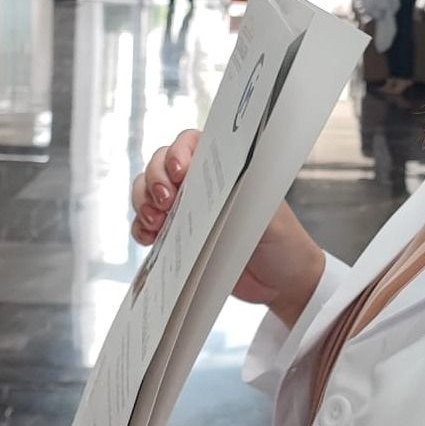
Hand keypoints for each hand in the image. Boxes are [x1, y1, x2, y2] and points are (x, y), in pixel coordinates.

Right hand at [130, 129, 324, 326]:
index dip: (178, 152)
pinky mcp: (177, 236)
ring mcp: (187, 209)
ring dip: (142, 202)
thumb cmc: (284, 241)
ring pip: (147, 191)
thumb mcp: (268, 215)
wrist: (282, 282)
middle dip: (155, 179)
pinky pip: (146, 225)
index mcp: (228, 169)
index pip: (192, 143)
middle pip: (160, 164)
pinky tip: (149, 238)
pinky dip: (141, 228)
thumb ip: (240, 198)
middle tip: (165, 202)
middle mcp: (203, 184)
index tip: (179, 174)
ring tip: (156, 222)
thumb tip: (215, 185)